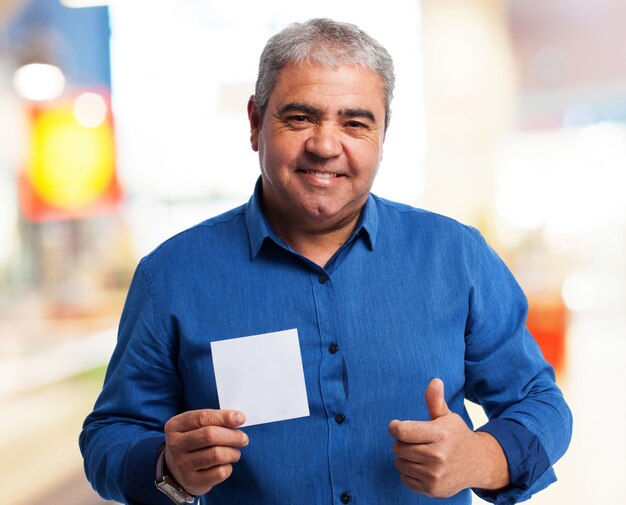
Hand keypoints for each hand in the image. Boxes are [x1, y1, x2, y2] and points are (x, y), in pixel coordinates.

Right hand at [164, 409, 248, 495]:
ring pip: (216, 455)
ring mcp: (182, 464)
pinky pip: (219, 473)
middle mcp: (175, 445)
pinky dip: (228, 467)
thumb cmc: (193, 441)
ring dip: (232, 452)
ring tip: (235, 452)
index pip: (202, 418)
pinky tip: (226, 464)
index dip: (223, 417)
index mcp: (175, 426)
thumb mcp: (195, 426)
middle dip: (232, 435)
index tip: (241, 418)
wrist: (176, 470)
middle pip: (210, 436)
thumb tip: (238, 418)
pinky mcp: (192, 481)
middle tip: (243, 438)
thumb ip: (213, 419)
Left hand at [388, 379, 507, 497]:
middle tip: (414, 441)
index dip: (394, 427)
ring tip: (419, 453)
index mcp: (439, 435)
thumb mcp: (447, 416)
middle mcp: (437, 456)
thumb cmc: (456, 436)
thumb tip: (434, 380)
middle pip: (398, 448)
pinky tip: (422, 466)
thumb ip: (435, 400)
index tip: (395, 426)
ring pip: (400, 463)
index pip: (402, 431)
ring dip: (404, 457)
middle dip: (402, 443)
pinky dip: (409, 472)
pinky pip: (405, 478)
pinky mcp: (432, 489)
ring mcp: (434, 475)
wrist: (477, 463)